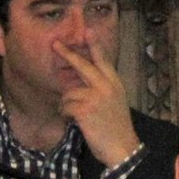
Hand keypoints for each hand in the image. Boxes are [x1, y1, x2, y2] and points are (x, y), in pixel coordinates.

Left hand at [53, 36, 140, 168]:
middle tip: (55, 44)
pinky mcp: (85, 109)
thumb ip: (102, 90)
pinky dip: (66, 115)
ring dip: (67, 105)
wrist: (123, 148)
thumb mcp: (115, 103)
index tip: (88, 30)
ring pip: (69, 93)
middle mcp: (106, 86)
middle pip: (83, 65)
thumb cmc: (117, 129)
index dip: (95, 45)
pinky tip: (74, 122)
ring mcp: (96, 97)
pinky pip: (65, 106)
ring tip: (77, 117)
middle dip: (68, 54)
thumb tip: (80, 83)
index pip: (103, 60)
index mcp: (115, 84)